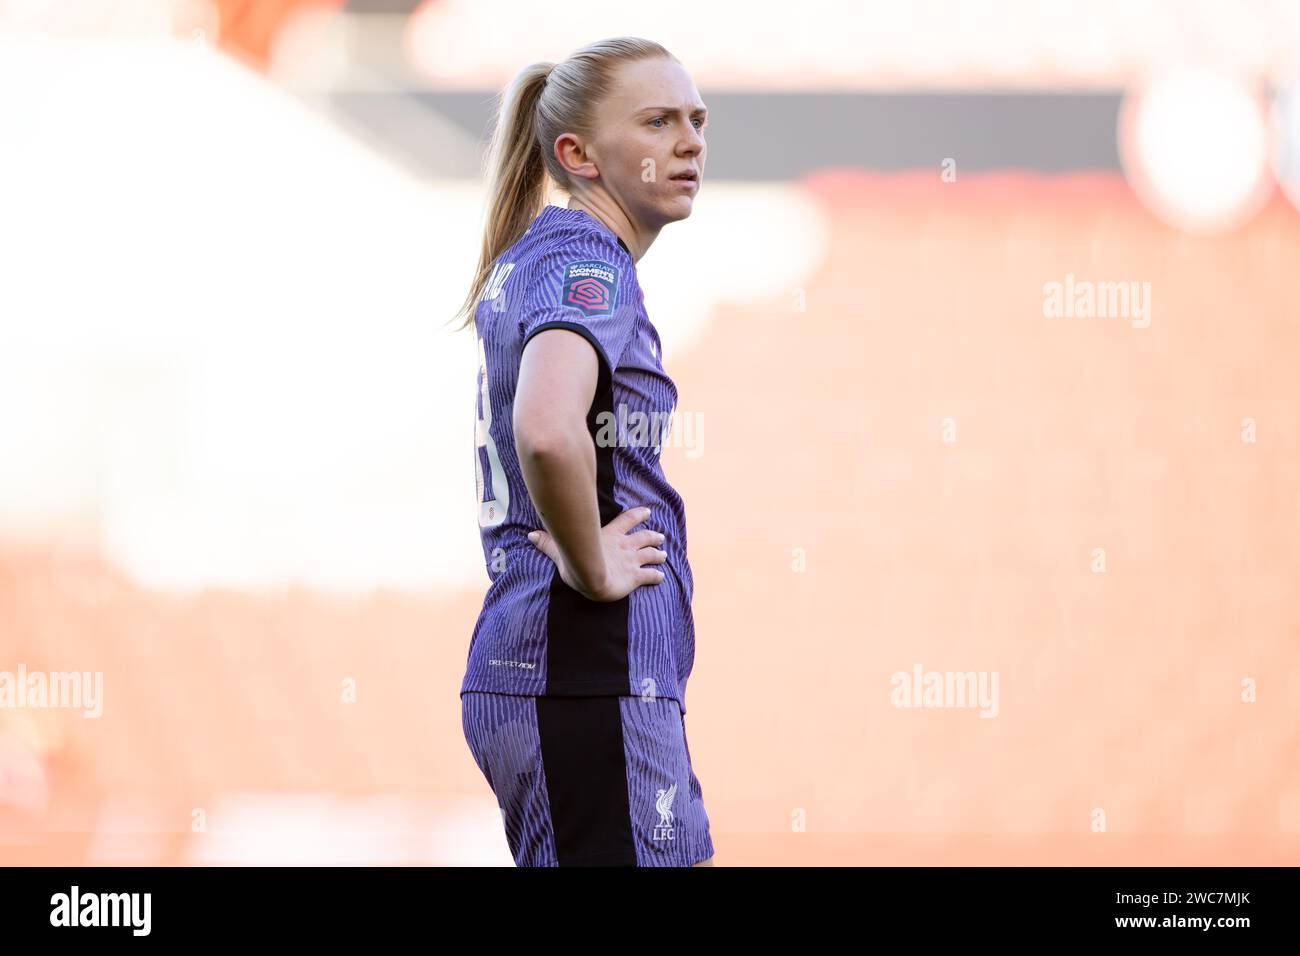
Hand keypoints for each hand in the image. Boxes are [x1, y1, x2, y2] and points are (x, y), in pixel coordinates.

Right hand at [527, 506, 666, 601]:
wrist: (591, 577)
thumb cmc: (576, 562)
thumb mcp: (561, 550)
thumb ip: (548, 543)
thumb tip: (530, 535)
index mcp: (611, 536)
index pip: (628, 520)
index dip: (639, 515)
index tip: (648, 512)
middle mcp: (625, 546)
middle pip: (644, 537)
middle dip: (653, 536)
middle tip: (661, 536)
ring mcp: (631, 561)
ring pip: (651, 554)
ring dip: (658, 554)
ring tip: (664, 554)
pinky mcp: (635, 577)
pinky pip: (649, 576)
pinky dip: (657, 576)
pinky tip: (661, 577)